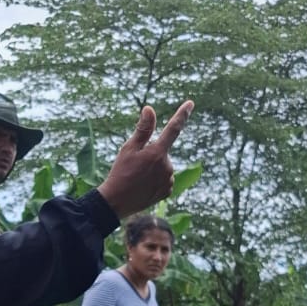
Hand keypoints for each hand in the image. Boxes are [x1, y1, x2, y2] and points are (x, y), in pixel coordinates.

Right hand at [97, 101, 193, 219]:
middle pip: (162, 153)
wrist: (116, 202)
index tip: (190, 103)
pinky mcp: (167, 192)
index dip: (182, 115)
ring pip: (163, 167)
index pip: (173, 128)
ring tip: (137, 178)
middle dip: (151, 155)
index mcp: (157, 152)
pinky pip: (164, 180)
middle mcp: (167, 165)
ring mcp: (168, 180)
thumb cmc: (120, 172)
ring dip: (153, 168)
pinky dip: (155, 180)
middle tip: (134, 166)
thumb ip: (143, 129)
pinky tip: (143, 186)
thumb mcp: (129, 148)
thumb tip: (150, 109)